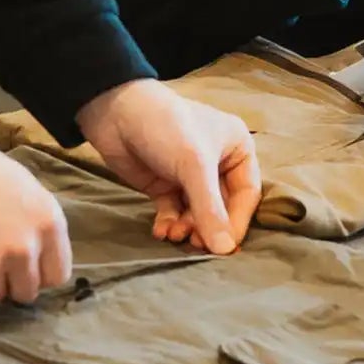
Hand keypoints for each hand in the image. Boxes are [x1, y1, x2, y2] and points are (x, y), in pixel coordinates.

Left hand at [77, 80, 260, 255]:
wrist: (115, 112)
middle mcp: (218, 161)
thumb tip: (225, 251)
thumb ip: (210, 209)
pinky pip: (175, 212)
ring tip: (173, 235)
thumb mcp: (193, 165)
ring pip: (198, 213)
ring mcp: (190, 175)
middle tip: (196, 245)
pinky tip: (161, 231)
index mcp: (237, 147)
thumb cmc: (167, 126)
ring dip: (188, 228)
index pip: (247, 193)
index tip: (225, 248)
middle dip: (208, 227)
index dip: (237, 222)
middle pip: (223, 207)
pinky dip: (170, 223)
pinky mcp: (166, 184)